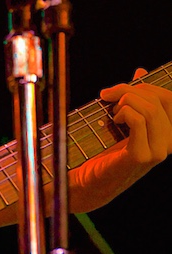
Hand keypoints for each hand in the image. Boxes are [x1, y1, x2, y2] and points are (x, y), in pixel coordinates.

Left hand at [71, 67, 171, 210]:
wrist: (90, 180)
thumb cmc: (105, 150)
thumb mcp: (123, 119)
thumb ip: (135, 98)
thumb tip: (141, 72)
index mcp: (168, 134)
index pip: (169, 99)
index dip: (147, 85)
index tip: (124, 87)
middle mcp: (168, 144)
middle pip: (157, 100)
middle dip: (129, 89)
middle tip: (108, 95)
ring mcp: (157, 152)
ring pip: (149, 109)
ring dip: (125, 101)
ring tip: (112, 111)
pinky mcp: (140, 156)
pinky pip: (138, 120)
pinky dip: (123, 112)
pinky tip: (113, 120)